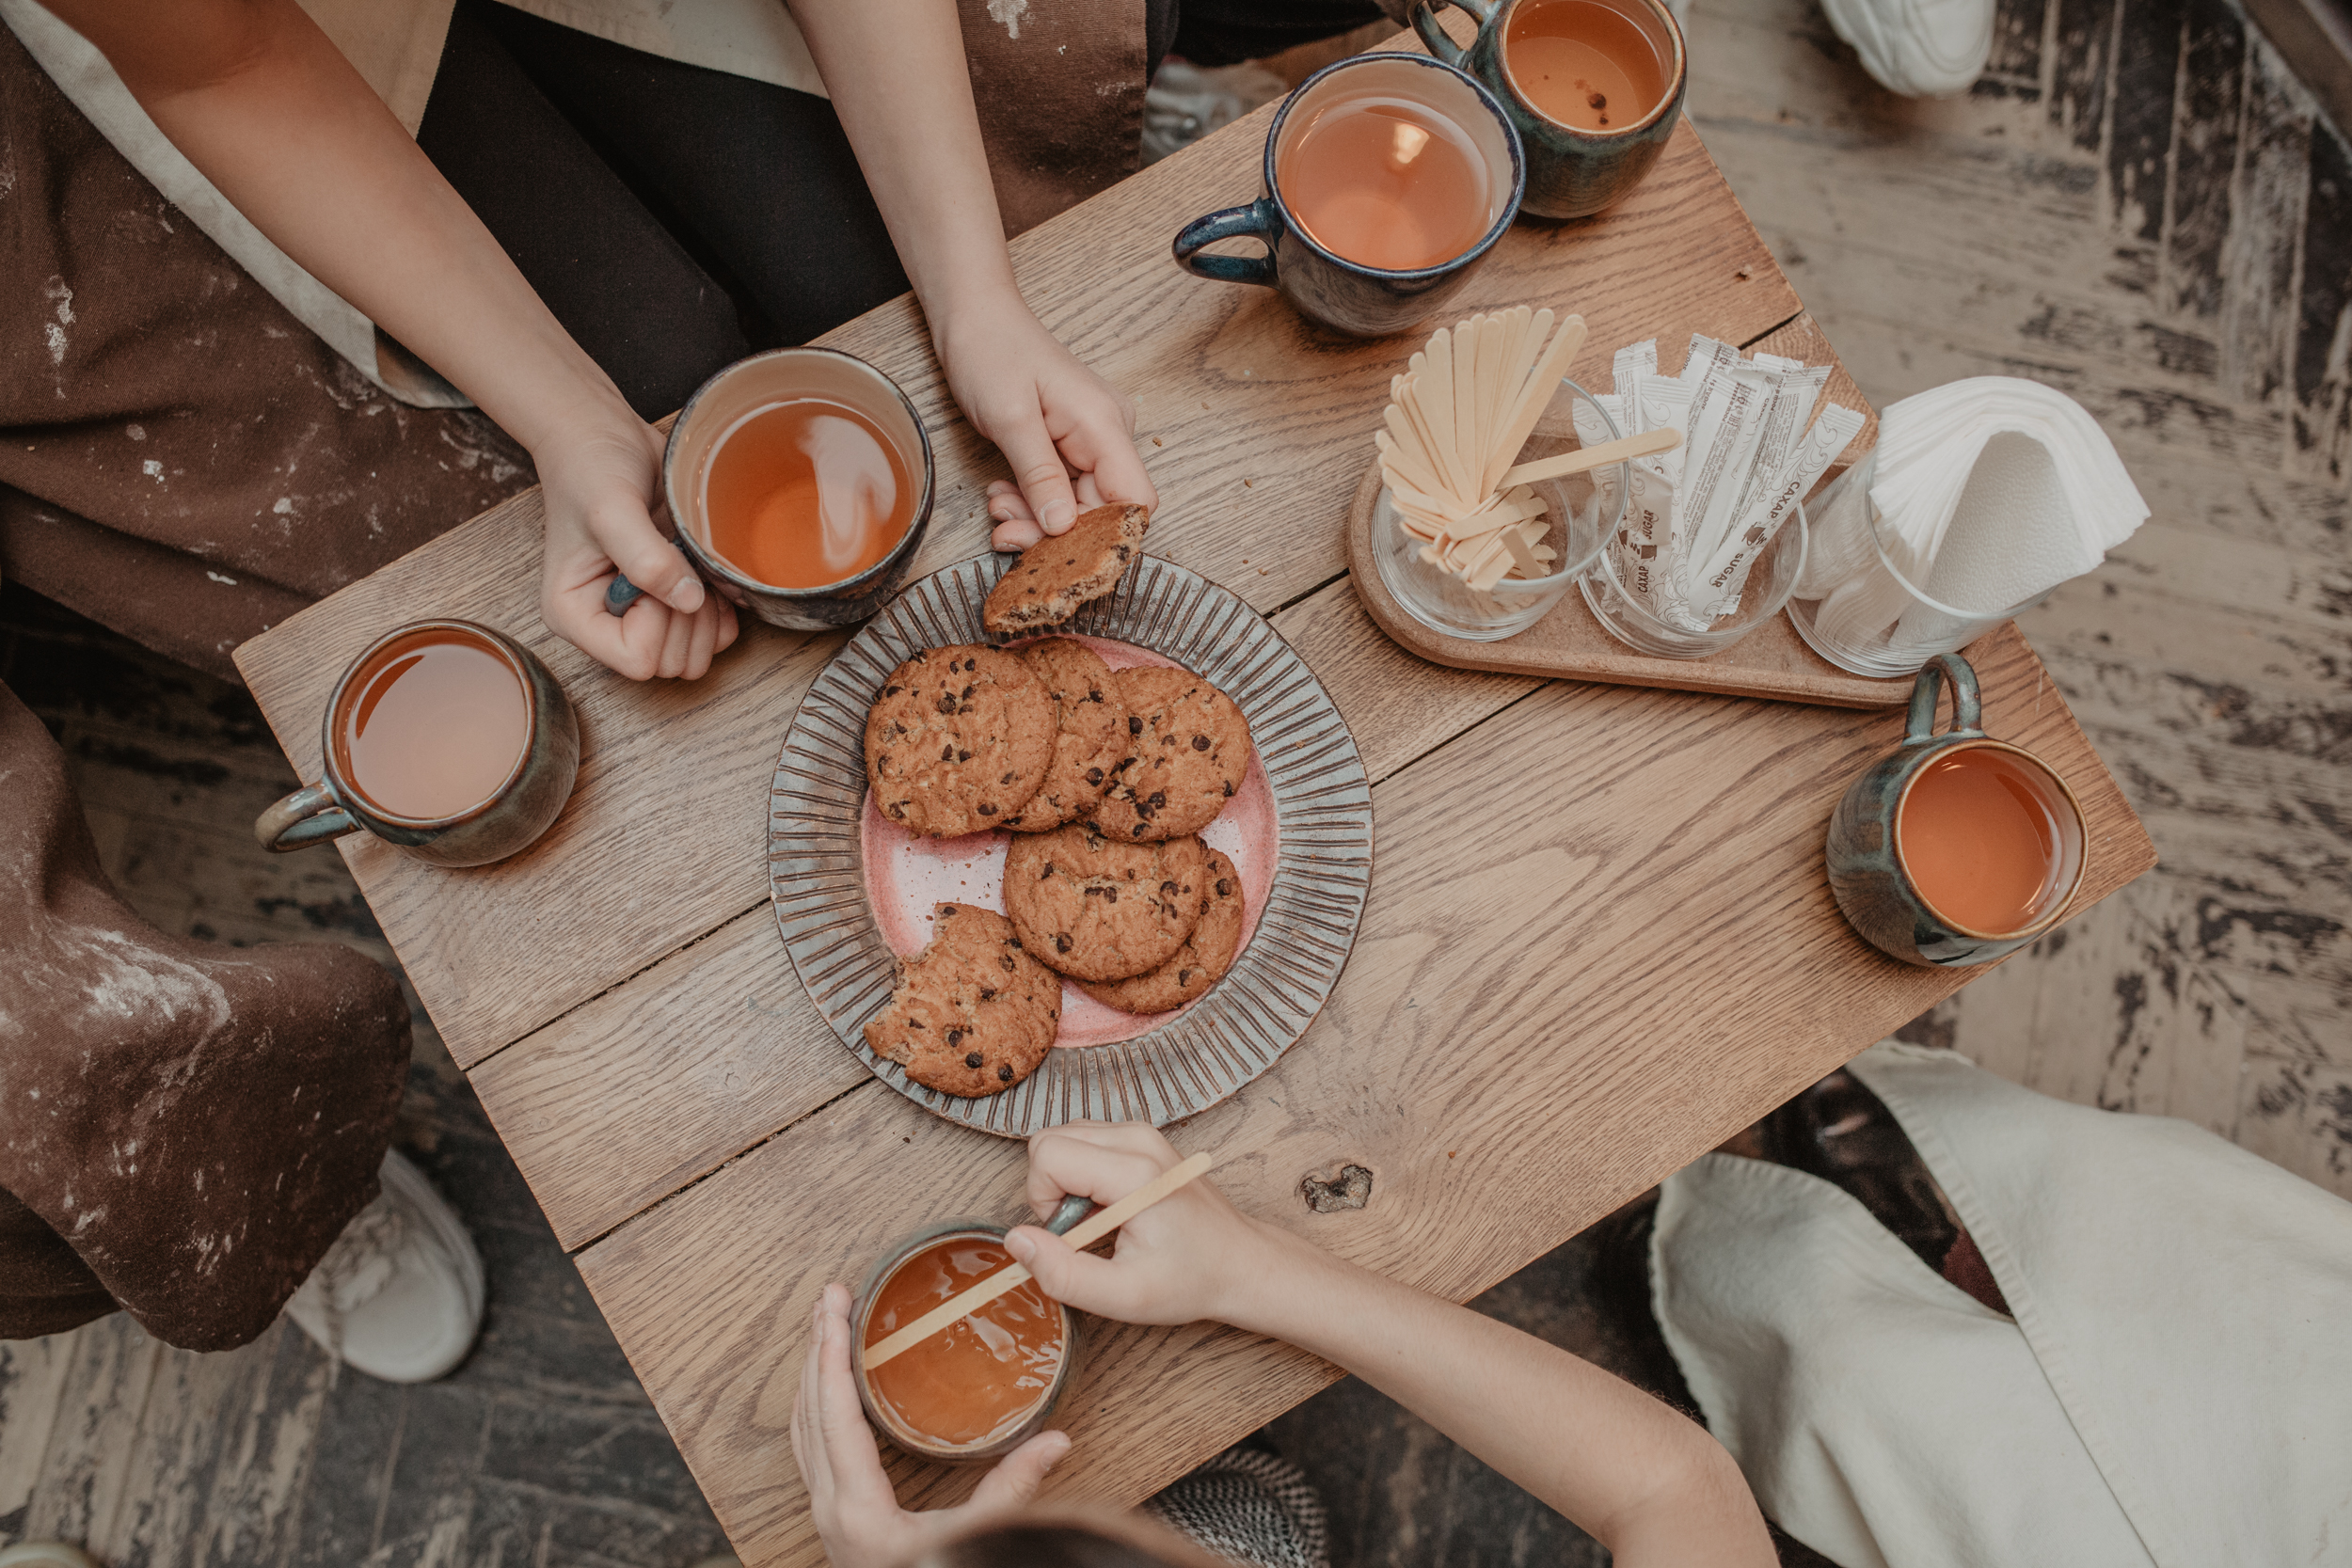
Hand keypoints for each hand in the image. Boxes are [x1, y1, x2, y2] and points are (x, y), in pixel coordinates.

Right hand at [533, 407, 739, 680]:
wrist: (603, 437)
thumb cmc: (590, 467)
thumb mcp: (611, 508)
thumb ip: (646, 558)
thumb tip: (688, 601)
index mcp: (574, 614)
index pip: (637, 660)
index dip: (660, 622)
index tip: (656, 572)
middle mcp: (606, 624)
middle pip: (670, 665)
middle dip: (688, 620)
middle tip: (682, 567)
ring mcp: (640, 617)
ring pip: (693, 657)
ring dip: (707, 617)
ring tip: (693, 567)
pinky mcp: (670, 602)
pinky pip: (711, 636)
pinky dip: (720, 611)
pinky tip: (708, 575)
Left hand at [792, 1283, 1070, 1567]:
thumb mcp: (977, 1541)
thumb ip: (1012, 1492)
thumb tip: (1057, 1441)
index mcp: (858, 1509)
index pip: (834, 1414)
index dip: (831, 1355)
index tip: (835, 1308)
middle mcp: (831, 1508)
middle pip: (808, 1412)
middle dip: (816, 1349)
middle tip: (829, 1297)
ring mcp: (828, 1516)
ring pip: (803, 1429)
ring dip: (812, 1375)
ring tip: (828, 1327)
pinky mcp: (837, 1521)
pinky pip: (813, 1449)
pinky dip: (818, 1406)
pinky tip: (833, 1389)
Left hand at [930, 295, 1157, 551]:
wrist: (975, 317)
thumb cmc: (992, 351)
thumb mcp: (1010, 418)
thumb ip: (1040, 475)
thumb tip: (1062, 526)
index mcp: (1104, 424)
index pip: (1134, 500)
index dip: (1104, 534)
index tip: (1059, 551)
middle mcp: (1108, 434)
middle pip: (1102, 509)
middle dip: (1055, 530)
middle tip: (1007, 531)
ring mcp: (1091, 439)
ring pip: (1078, 504)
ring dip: (1036, 516)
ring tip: (998, 506)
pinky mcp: (1071, 444)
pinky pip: (1062, 488)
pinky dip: (1033, 500)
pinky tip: (1005, 494)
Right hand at [1004, 1124, 1269, 1327]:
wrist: (1240, 1263)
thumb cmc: (1190, 1280)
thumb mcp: (1123, 1296)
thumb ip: (1061, 1274)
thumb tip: (1015, 1240)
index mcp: (1134, 1172)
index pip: (1047, 1154)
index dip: (1042, 1200)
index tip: (1072, 1235)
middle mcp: (1138, 1138)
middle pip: (1049, 1139)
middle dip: (1049, 1189)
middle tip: (1085, 1230)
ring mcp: (1141, 1132)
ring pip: (1062, 1137)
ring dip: (1064, 1181)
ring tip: (1099, 1220)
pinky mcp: (1141, 1136)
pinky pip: (1084, 1140)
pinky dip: (1081, 1173)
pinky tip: (1109, 1206)